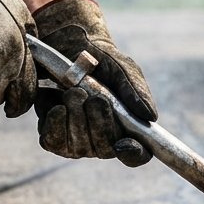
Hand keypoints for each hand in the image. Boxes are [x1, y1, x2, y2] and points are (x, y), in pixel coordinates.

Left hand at [32, 0, 157, 165]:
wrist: (67, 48)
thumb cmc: (101, 61)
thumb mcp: (121, 68)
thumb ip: (135, 89)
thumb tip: (150, 116)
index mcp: (128, 128)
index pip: (138, 155)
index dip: (133, 154)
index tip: (123, 143)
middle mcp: (105, 140)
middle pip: (105, 149)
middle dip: (99, 123)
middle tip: (94, 97)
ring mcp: (79, 142)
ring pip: (79, 146)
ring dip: (77, 118)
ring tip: (74, 92)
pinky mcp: (54, 137)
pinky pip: (54, 142)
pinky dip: (56, 121)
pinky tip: (57, 103)